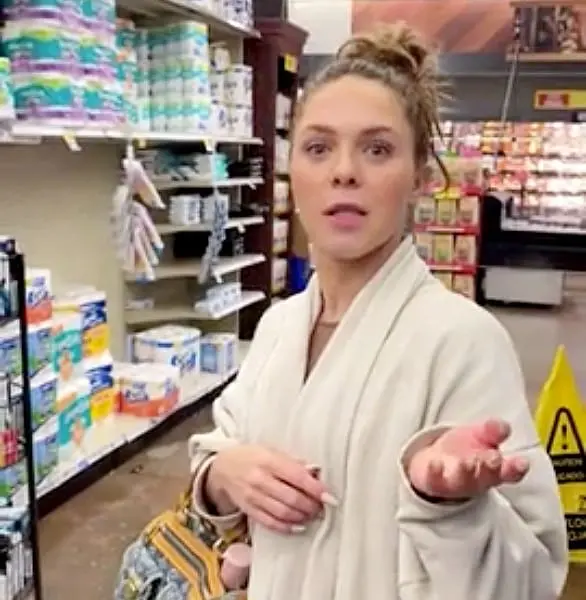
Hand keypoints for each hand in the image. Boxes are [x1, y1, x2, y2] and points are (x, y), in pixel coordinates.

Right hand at [206, 444, 335, 533]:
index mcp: (269, 460)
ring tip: (312, 515)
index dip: (315, 488)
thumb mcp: (272, 451)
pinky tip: (298, 526)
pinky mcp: (248, 509)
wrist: (223, 467)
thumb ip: (294, 462)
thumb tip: (316, 472)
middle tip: (322, 508)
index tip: (330, 497)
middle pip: (291, 498)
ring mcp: (253, 496)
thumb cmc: (252, 456)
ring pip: (282, 512)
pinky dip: (286, 527)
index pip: (296, 476)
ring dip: (302, 517)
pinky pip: (269, 522)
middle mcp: (260, 479)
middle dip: (311, 505)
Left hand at [407, 419, 529, 500]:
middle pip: (487, 477)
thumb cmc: (465, 451)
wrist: (434, 463)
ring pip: (463, 481)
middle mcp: (477, 479)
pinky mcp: (434, 481)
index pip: (510, 472)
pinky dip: (435, 472)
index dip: (517, 469)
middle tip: (493, 459)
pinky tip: (435, 463)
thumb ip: (493, 430)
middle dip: (491, 469)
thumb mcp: (481, 436)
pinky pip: (434, 479)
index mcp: (494, 470)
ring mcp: (455, 482)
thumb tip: (503, 427)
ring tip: (467, 463)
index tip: (521, 463)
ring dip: (466, 472)